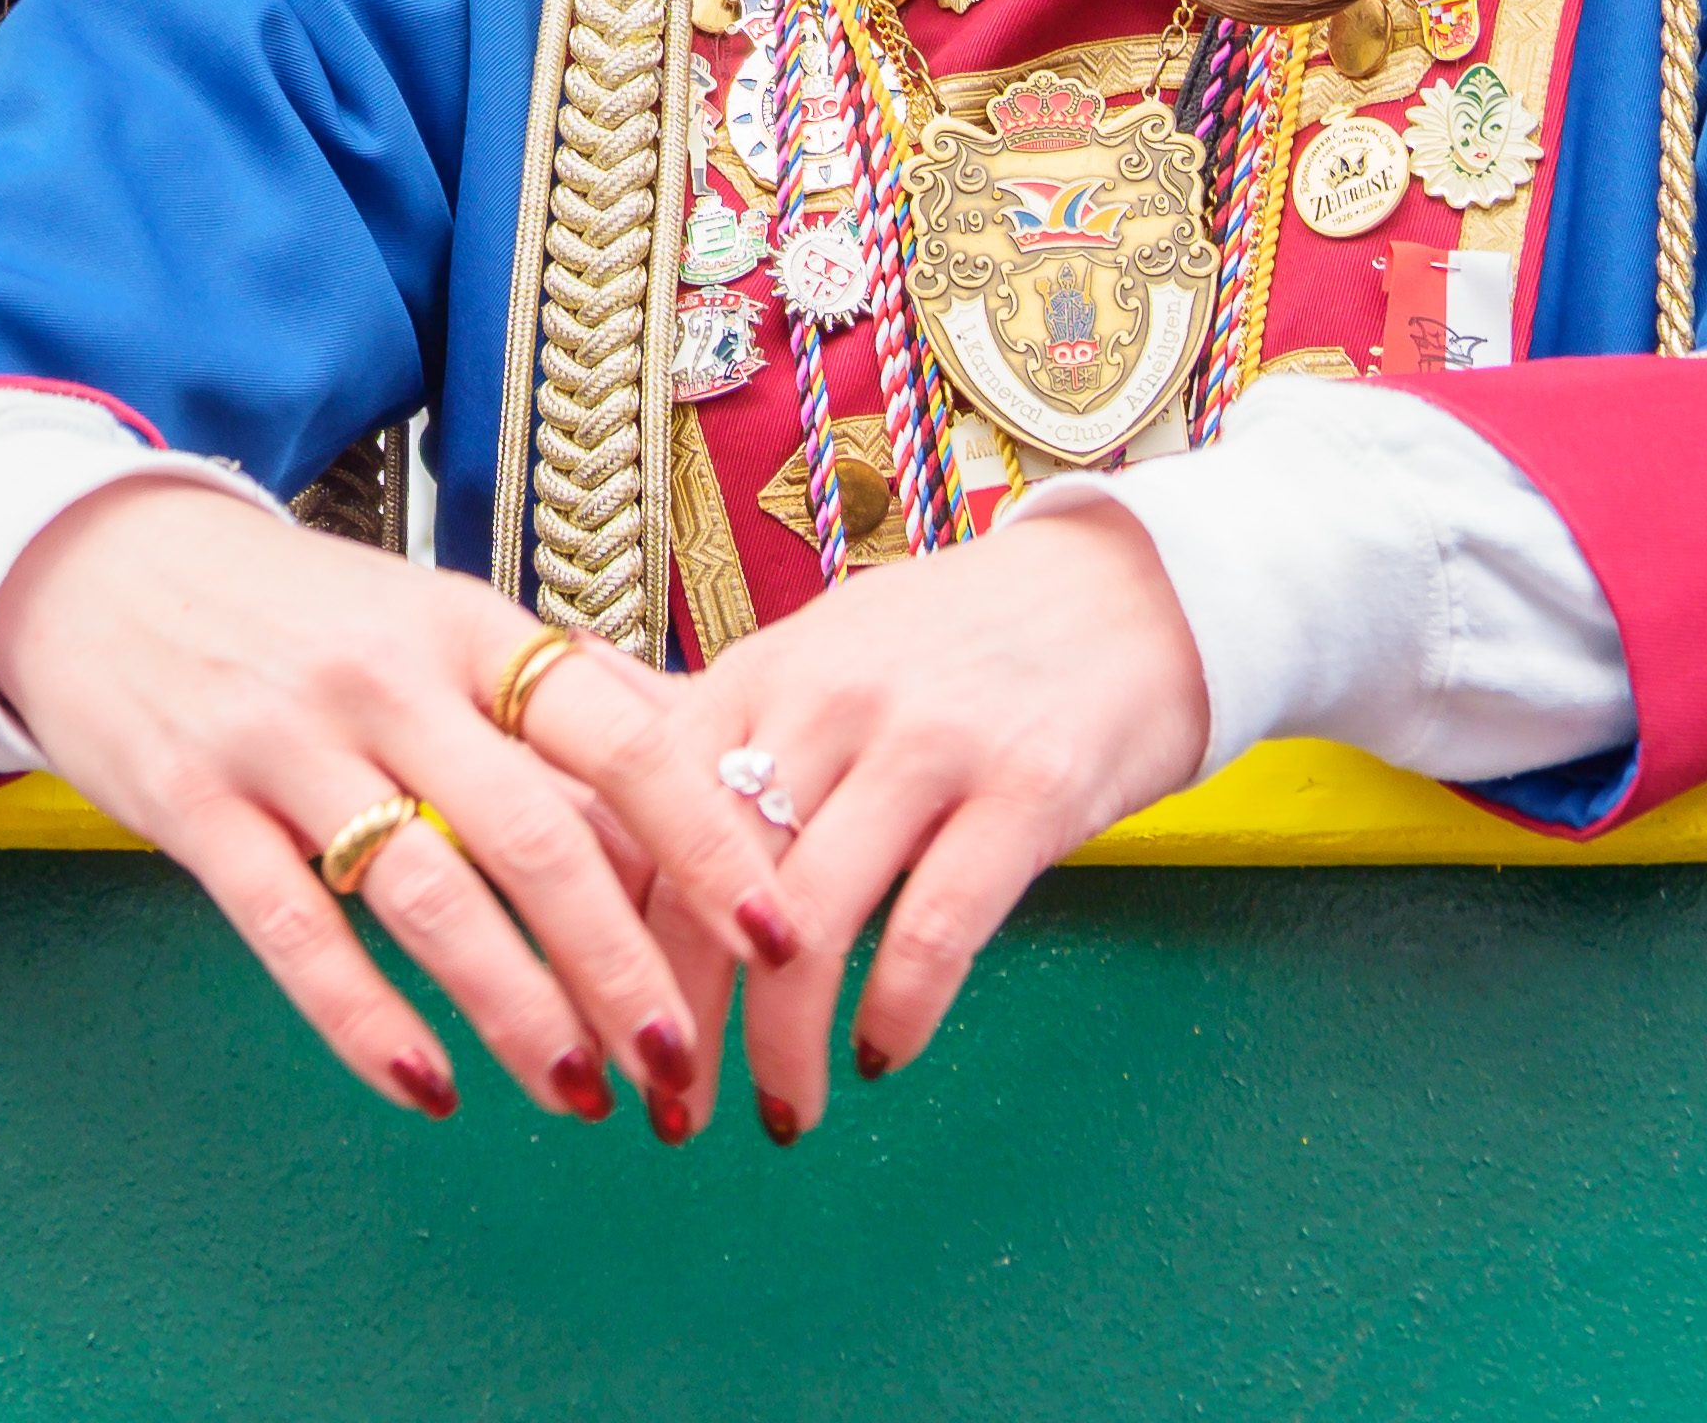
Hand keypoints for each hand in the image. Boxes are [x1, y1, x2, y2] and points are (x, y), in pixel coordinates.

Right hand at [0, 478, 805, 1131]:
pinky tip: (429, 1091)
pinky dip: (367, 1023)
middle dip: (621, 965)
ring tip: (578, 1094)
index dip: (704, 834)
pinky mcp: (195, 807)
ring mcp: (284, 741)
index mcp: (467, 627)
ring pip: (427, 895)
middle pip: (534, 835)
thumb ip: (557, 699)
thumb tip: (714, 771)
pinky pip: (294, 933)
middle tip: (680, 1066)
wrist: (99, 565)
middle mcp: (387, 678)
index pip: (615, 732)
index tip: (780, 928)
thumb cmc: (302, 615)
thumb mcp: (433, 621)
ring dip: (514, 1009)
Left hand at [645, 502, 1209, 1141]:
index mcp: (763, 671)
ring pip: (810, 922)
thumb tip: (577, 753)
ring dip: (782, 1047)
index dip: (609, 939)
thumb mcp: (821, 656)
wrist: (1129, 593)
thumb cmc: (955, 644)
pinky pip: (935, 929)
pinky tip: (882, 1054)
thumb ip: (716, 724)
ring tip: (781, 1113)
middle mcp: (831, 698)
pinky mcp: (1028, 789)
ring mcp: (931, 741)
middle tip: (673, 1114)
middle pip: (711, 885)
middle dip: (681, 1019)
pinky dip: (896, 1013)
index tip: (599, 1031)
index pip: (643, 819)